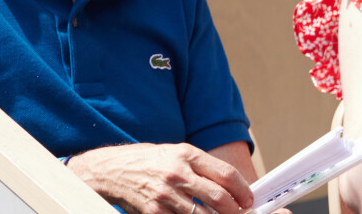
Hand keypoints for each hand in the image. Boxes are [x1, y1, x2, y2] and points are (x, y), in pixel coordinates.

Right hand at [66, 142, 253, 213]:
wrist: (113, 169)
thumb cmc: (147, 160)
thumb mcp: (174, 153)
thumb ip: (199, 167)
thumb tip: (229, 186)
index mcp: (185, 153)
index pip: (226, 174)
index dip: (243, 191)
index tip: (249, 200)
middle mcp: (177, 173)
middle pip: (221, 199)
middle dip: (236, 212)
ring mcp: (167, 195)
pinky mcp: (156, 213)